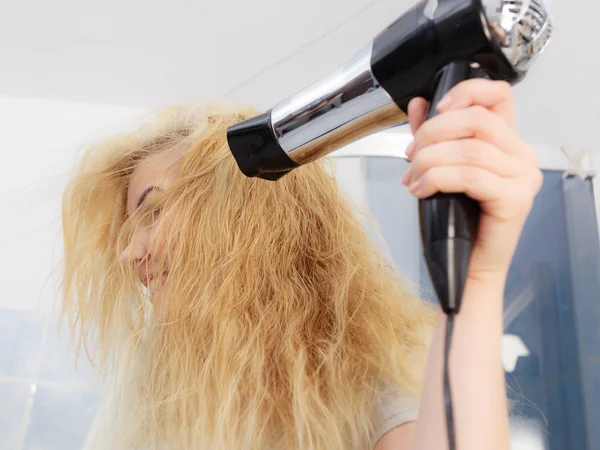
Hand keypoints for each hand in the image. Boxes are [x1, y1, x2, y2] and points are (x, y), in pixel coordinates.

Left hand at [402, 79, 542, 280]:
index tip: (437, 108)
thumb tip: (419, 105)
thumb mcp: (441, 167)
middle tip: (411, 155)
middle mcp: (521, 155)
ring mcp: (522, 177)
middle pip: (477, 120)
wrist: (466, 263)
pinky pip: (470, 176)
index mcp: (506, 142)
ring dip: (429, 162)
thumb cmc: (456, 219)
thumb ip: (433, 135)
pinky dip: (437, 179)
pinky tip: (421, 190)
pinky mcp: (515, 199)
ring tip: (413, 179)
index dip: (467, 92)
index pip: (498, 95)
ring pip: (469, 150)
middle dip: (433, 134)